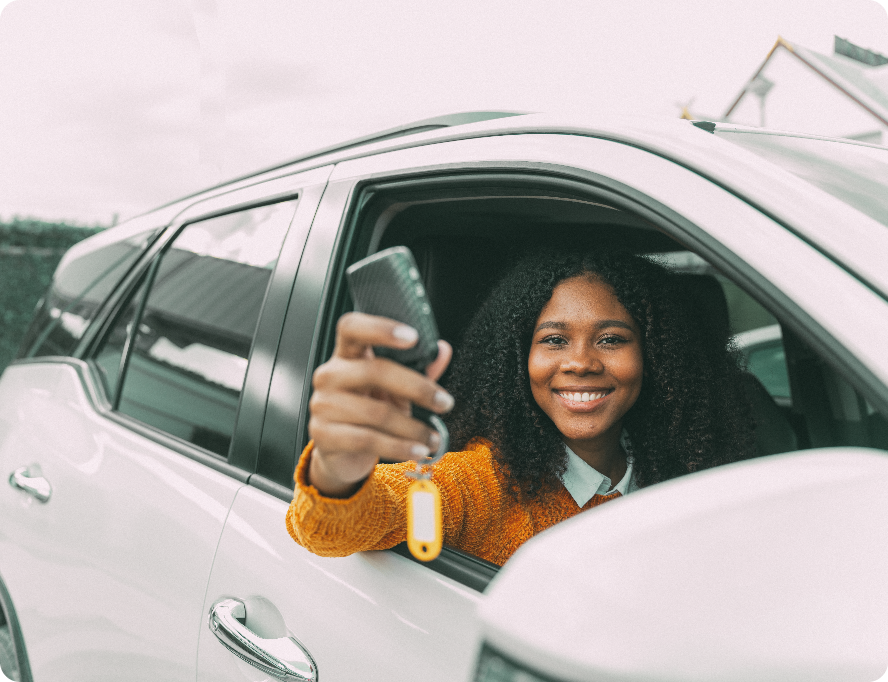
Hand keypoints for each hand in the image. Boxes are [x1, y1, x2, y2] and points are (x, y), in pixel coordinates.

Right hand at [307, 312, 452, 496]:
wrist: (342, 453)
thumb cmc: (368, 413)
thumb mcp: (395, 390)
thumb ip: (418, 369)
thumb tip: (442, 351)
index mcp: (347, 355)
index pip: (352, 327)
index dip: (381, 328)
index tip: (412, 336)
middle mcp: (330, 375)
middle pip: (374, 371)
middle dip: (417, 388)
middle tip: (444, 402)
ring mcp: (323, 405)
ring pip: (376, 412)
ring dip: (413, 428)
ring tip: (433, 437)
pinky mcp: (323, 435)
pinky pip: (367, 439)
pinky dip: (399, 447)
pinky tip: (416, 450)